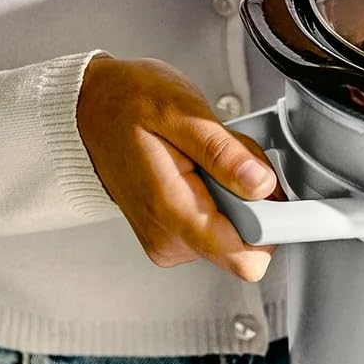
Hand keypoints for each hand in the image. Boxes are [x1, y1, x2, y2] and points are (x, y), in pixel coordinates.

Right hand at [77, 56, 276, 282]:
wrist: (91, 111)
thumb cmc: (127, 104)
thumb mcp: (178, 110)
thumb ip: (222, 151)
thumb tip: (262, 184)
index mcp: (172, 213)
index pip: (245, 258)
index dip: (272, 224)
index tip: (270, 190)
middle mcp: (170, 241)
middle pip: (248, 244)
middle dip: (253, 199)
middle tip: (226, 159)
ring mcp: (170, 243)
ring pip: (238, 234)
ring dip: (236, 194)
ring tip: (203, 159)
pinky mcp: (174, 239)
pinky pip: (220, 227)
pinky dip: (221, 197)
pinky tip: (197, 170)